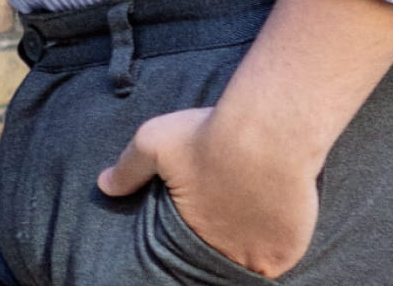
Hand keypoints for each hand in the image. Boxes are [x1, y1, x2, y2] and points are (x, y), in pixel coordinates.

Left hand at [99, 105, 316, 277]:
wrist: (270, 132)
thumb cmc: (209, 136)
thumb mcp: (153, 143)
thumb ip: (128, 169)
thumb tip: (104, 185)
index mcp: (189, 233)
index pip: (185, 251)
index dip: (190, 236)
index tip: (196, 222)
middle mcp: (224, 253)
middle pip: (218, 256)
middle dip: (218, 241)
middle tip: (224, 214)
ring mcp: (259, 255)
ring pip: (249, 261)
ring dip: (247, 245)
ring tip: (246, 217)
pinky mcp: (289, 249)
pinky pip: (280, 259)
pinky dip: (276, 246)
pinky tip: (272, 222)